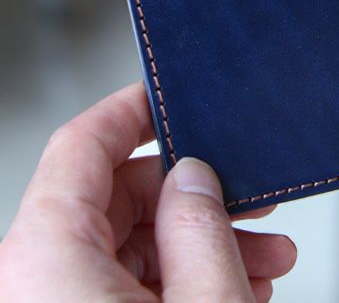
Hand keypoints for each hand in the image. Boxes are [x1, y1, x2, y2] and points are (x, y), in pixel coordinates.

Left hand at [0, 82, 295, 301]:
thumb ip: (200, 228)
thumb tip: (194, 177)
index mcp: (48, 259)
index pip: (82, 144)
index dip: (131, 108)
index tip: (168, 96)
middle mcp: (34, 279)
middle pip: (116, 195)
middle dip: (196, 197)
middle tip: (253, 201)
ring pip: (127, 243)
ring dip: (200, 243)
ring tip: (264, 255)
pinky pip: (122, 283)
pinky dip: (178, 279)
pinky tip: (237, 282)